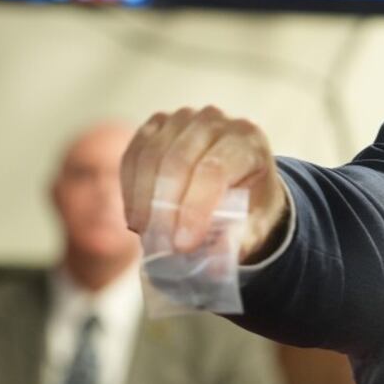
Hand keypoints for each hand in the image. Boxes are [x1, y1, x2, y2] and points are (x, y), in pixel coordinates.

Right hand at [121, 106, 288, 262]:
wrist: (238, 185)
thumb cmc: (248, 208)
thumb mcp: (253, 228)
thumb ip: (235, 242)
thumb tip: (212, 265)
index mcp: (248, 141)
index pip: (215, 169)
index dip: (195, 209)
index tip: (182, 246)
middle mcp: (216, 121)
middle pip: (179, 161)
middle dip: (165, 209)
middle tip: (160, 247)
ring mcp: (183, 118)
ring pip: (152, 156)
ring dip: (144, 201)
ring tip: (148, 236)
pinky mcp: (156, 125)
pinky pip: (134, 155)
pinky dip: (131, 189)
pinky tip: (137, 218)